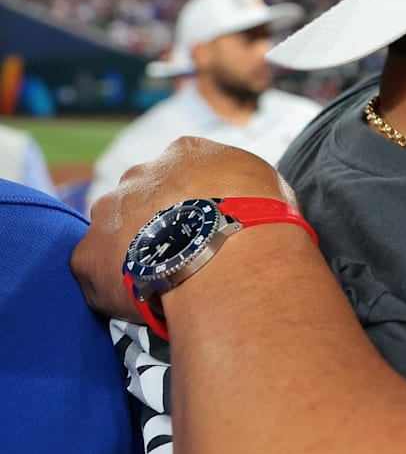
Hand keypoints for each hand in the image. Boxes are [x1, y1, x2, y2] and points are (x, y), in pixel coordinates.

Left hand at [71, 136, 298, 321]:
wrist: (231, 255)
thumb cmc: (261, 221)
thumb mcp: (269, 185)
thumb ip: (245, 187)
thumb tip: (246, 203)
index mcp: (186, 152)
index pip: (181, 172)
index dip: (193, 201)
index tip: (204, 227)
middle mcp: (141, 174)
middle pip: (141, 198)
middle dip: (155, 223)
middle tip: (182, 255)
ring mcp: (109, 212)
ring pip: (113, 232)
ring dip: (131, 252)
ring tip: (162, 282)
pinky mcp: (88, 255)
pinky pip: (94, 271)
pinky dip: (113, 286)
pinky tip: (141, 301)